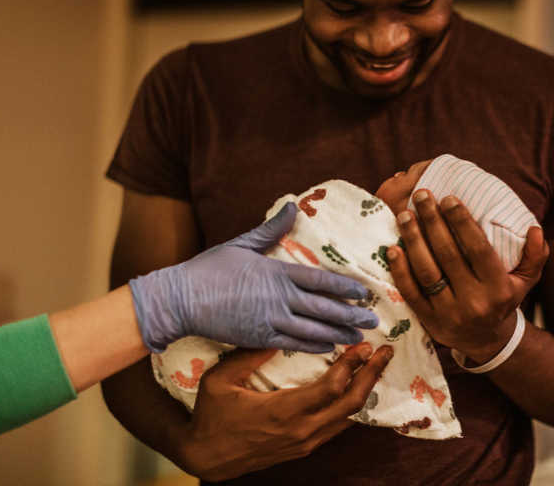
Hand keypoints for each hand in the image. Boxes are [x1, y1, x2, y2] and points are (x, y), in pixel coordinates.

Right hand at [130, 203, 378, 351]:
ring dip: (338, 333)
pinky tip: (329, 348)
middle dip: (350, 315)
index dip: (345, 288)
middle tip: (373, 321)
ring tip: (358, 337)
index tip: (364, 293)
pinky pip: (292, 343)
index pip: (320, 280)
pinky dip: (313, 345)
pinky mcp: (258, 337)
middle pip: (323, 307)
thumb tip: (293, 206)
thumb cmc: (210, 269)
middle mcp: (279, 297)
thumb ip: (271, 229)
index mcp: (277, 272)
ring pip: (312, 328)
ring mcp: (269, 319)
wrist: (180, 299)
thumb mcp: (243, 243)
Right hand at [176, 343, 392, 480]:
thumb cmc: (212, 415)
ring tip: (377, 365)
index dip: (353, 365)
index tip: (364, 344)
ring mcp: (306, 442)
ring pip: (350, 417)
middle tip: (385, 351)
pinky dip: (353, 405)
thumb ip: (249, 354)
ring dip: (367, 389)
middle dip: (372, 375)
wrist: (206, 457)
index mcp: (283, 411)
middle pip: (352, 403)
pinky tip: (358, 388)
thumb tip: (280, 329)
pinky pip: (339, 426)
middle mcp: (302, 429)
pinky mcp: (306, 447)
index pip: (332, 388)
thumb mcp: (221, 379)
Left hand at [388, 191, 548, 362]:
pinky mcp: (429, 321)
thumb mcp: (525, 280)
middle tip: (422, 197)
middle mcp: (474, 302)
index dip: (462, 222)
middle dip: (433, 222)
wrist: (486, 341)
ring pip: (427, 271)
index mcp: (498, 289)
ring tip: (405, 215)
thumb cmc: (503, 299)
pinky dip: (400, 269)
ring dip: (413, 240)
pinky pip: (410, 292)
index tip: (449, 198)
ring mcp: (449, 313)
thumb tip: (535, 230)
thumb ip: (535, 255)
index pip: (478, 249)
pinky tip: (393, 247)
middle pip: (448, 255)